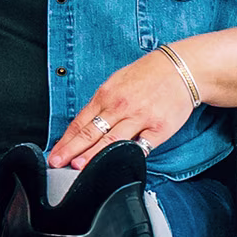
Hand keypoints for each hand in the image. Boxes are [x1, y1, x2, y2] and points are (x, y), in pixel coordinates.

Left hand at [52, 49, 201, 170]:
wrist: (181, 68)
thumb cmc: (148, 75)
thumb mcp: (117, 82)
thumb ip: (102, 104)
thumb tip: (84, 126)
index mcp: (107, 95)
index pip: (80, 122)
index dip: (65, 140)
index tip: (54, 153)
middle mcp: (121, 106)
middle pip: (91, 133)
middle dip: (71, 150)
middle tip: (57, 163)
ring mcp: (140, 118)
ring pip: (112, 142)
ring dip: (93, 156)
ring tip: (78, 167)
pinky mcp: (160, 128)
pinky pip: (141, 147)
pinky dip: (127, 157)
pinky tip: (115, 166)